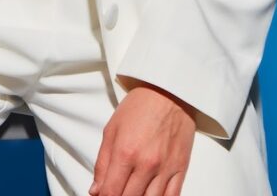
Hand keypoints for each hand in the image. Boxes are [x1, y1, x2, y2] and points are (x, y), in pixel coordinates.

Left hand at [90, 81, 195, 195]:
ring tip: (132, 192)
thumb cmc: (139, 106)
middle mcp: (146, 164)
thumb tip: (96, 190)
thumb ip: (102, 163)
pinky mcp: (181, 168)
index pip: (110, 192)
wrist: (168, 91)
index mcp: (125, 152)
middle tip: (116, 192)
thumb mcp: (112, 129)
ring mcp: (165, 168)